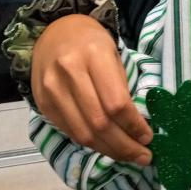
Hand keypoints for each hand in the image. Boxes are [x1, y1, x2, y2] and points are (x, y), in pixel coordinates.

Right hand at [31, 13, 152, 162]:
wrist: (54, 32)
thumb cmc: (91, 42)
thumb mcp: (112, 53)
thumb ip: (120, 86)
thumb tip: (136, 125)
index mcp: (94, 55)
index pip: (116, 102)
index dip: (133, 126)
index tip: (148, 138)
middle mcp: (70, 73)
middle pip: (99, 123)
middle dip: (124, 146)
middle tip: (143, 157)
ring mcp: (52, 90)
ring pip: (82, 133)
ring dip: (108, 150)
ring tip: (127, 156)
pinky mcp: (42, 103)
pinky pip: (69, 131)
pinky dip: (90, 143)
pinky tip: (105, 145)